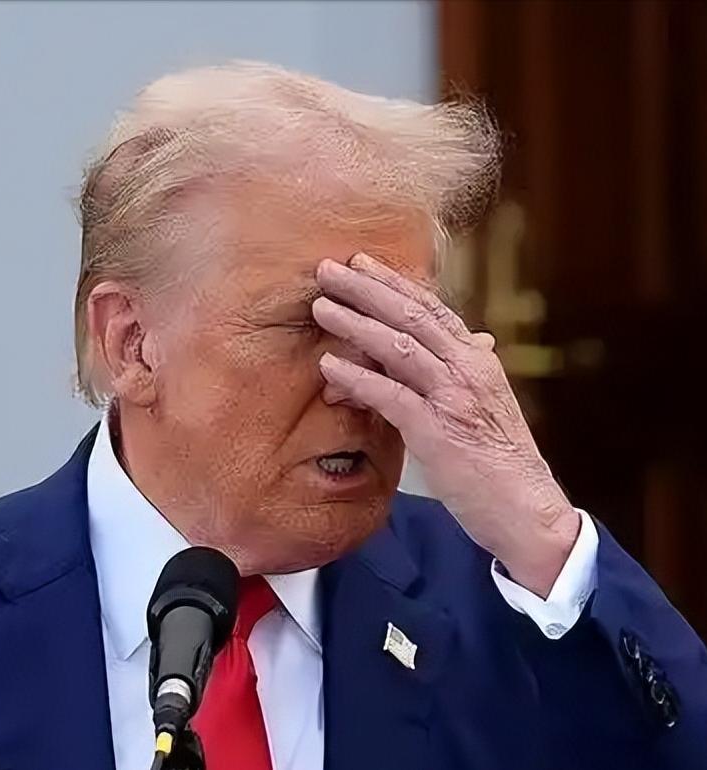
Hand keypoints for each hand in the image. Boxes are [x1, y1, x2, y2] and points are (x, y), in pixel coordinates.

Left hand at [313, 252, 579, 597]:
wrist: (526, 508)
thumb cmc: (501, 458)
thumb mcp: (489, 402)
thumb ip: (472, 369)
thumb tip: (474, 340)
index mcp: (476, 358)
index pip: (431, 308)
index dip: (393, 283)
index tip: (360, 264)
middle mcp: (467, 368)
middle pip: (410, 316)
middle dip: (366, 289)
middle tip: (327, 269)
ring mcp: (454, 397)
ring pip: (398, 347)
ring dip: (355, 324)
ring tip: (321, 308)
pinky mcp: (438, 431)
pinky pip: (390, 395)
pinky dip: (358, 378)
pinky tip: (329, 366)